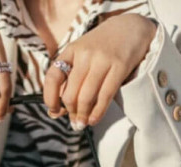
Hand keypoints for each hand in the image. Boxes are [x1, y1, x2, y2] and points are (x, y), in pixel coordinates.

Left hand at [44, 15, 157, 129]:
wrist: (130, 28)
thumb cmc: (103, 48)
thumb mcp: (83, 57)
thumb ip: (70, 81)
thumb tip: (55, 113)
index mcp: (72, 50)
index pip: (54, 76)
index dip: (50, 97)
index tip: (53, 111)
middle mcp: (85, 54)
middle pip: (70, 93)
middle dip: (71, 112)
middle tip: (75, 122)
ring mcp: (102, 60)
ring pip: (86, 97)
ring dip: (82, 116)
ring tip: (82, 124)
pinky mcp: (119, 66)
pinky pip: (105, 96)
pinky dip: (97, 113)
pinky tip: (93, 120)